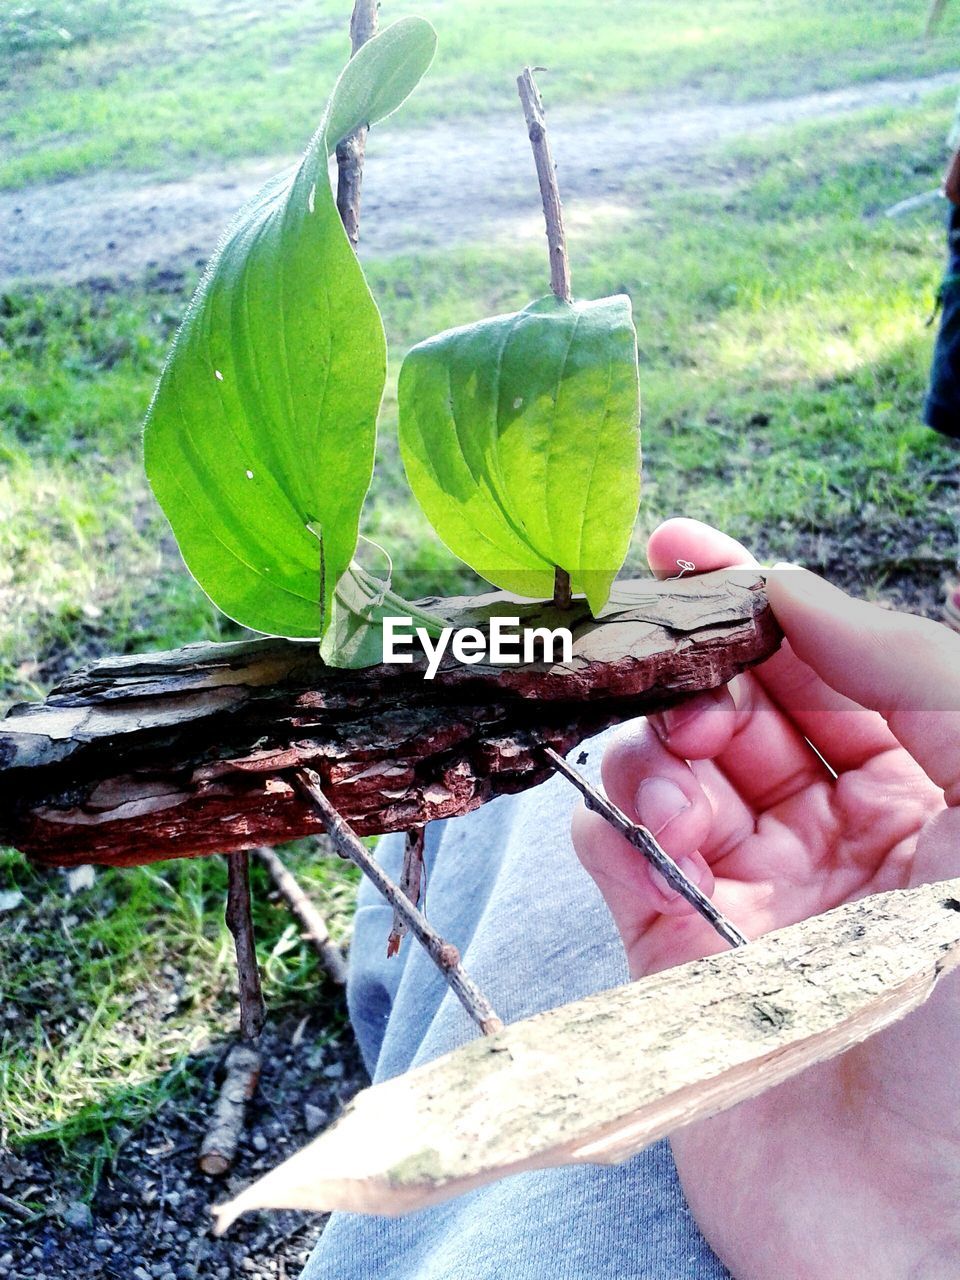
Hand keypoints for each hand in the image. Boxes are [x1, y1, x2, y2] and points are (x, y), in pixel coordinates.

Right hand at [571, 518, 959, 1279]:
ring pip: (686, 782)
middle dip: (707, 677)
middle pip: (754, 719)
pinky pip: (630, 867)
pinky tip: (617, 815)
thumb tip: (797, 589)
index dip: (769, 606)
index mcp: (942, 799)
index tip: (688, 550)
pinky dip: (614, 825)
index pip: (840, 675)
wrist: (932, 1230)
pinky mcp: (686, 967)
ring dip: (664, 751)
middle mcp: (856, 847)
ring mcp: (766, 906)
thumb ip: (913, 669)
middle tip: (675, 669)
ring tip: (675, 765)